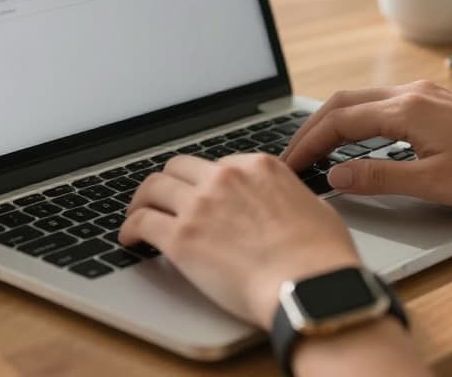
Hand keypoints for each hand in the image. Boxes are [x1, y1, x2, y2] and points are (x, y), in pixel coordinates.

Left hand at [121, 153, 361, 327]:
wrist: (310, 287)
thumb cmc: (321, 258)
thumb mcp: (313, 207)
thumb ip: (287, 197)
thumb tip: (282, 205)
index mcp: (257, 167)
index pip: (216, 164)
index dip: (203, 182)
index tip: (198, 195)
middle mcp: (225, 178)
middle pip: (179, 168)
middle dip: (168, 183)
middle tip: (162, 199)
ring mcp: (200, 205)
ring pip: (153, 188)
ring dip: (142, 202)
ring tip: (137, 215)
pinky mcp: (181, 237)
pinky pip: (142, 222)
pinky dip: (130, 228)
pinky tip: (130, 239)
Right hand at [282, 80, 451, 207]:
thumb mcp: (433, 183)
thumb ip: (379, 178)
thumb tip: (335, 176)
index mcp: (406, 109)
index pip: (339, 121)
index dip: (308, 143)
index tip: (289, 164)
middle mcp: (411, 92)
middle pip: (344, 102)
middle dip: (312, 127)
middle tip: (292, 155)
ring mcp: (425, 94)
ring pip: (363, 99)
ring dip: (334, 121)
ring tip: (315, 147)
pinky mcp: (437, 102)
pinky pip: (383, 102)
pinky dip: (358, 119)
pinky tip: (357, 138)